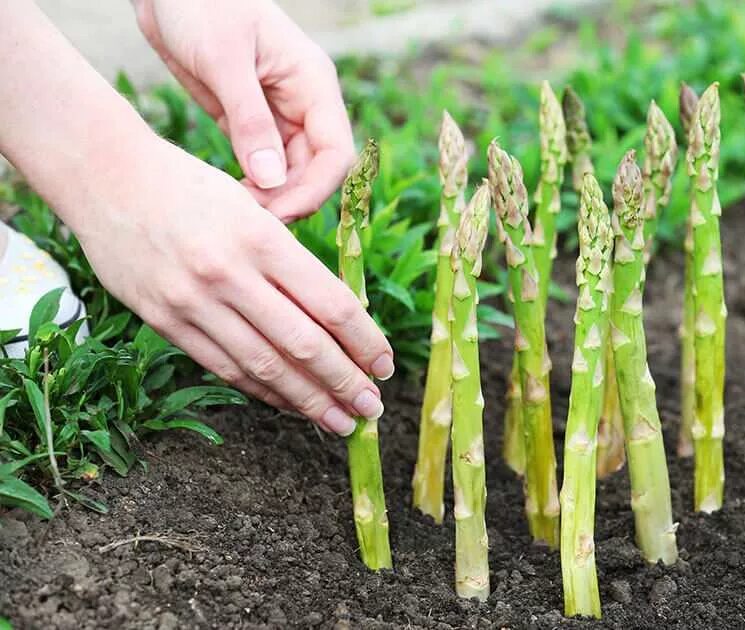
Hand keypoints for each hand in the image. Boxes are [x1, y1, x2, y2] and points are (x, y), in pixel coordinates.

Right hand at [74, 138, 392, 435]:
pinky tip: (290, 404)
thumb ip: (291, 263)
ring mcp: (193, 301)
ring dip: (308, 401)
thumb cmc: (193, 188)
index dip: (365, 342)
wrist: (107, 178)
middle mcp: (229, 273)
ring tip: (339, 421)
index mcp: (263, 238)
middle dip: (345, 383)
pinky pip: (224, 367)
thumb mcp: (254, 209)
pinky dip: (263, 391)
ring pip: (264, 366)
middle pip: (304, 344)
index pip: (331, 304)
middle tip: (373, 409)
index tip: (386, 365)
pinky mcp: (163, 321)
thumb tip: (339, 322)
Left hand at [132, 0, 353, 221]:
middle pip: (317, 170)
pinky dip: (254, 186)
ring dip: (272, 197)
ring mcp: (279, 114)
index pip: (337, 151)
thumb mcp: (223, 60)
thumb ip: (249, 120)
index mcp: (313, 83)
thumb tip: (272, 180)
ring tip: (235, 210)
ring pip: (292, 173)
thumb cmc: (201, 5)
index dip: (317, 189)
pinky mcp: (251, 121)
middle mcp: (304, 102)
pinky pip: (265, 166)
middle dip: (290, 199)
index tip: (280, 212)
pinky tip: (228, 194)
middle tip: (249, 220)